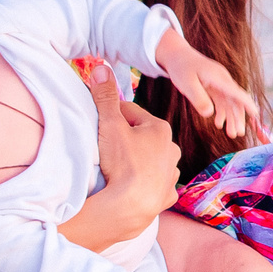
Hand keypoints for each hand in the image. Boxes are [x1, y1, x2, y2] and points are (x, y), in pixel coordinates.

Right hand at [87, 63, 181, 218]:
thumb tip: (102, 66)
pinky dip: (145, 183)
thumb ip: (105, 96)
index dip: (113, 116)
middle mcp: (172, 149)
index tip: (101, 123)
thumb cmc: (121, 162)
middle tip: (107, 147)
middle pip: (142, 137)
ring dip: (137, 161)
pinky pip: (156, 184)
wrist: (129, 205)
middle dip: (126, 139)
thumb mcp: (109, 125)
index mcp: (160, 129)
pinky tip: (132, 185)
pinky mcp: (167, 195)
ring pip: (152, 160)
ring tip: (119, 168)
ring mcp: (171, 173)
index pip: (131, 113)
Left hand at [154, 27, 262, 143]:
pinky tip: (218, 123)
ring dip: (231, 118)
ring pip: (230, 103)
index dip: (247, 103)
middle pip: (235, 100)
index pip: (236, 92)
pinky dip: (222, 113)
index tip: (255, 114)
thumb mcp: (186, 84)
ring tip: (231, 134)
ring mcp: (219, 83)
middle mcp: (223, 80)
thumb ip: (198, 98)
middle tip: (238, 134)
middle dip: (238, 117)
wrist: (177, 54)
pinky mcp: (214, 86)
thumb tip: (210, 114)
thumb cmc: (181, 68)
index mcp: (219, 78)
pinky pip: (222, 101)